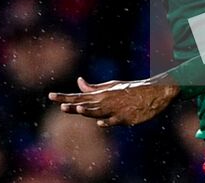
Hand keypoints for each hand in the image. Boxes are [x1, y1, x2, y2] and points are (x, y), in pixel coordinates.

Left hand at [48, 75, 179, 126]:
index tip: (51, 96)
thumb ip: (94, 87)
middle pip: (85, 104)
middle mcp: (106, 101)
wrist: (153, 93)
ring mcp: (115, 110)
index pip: (78, 96)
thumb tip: (79, 81)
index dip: (64, 97)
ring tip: (77, 109)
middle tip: (59, 104)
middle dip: (72, 104)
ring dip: (88, 111)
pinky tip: (99, 123)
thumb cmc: (130, 90)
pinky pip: (114, 121)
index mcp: (101, 94)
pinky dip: (107, 122)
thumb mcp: (111, 86)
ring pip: (98, 112)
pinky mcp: (126, 118)